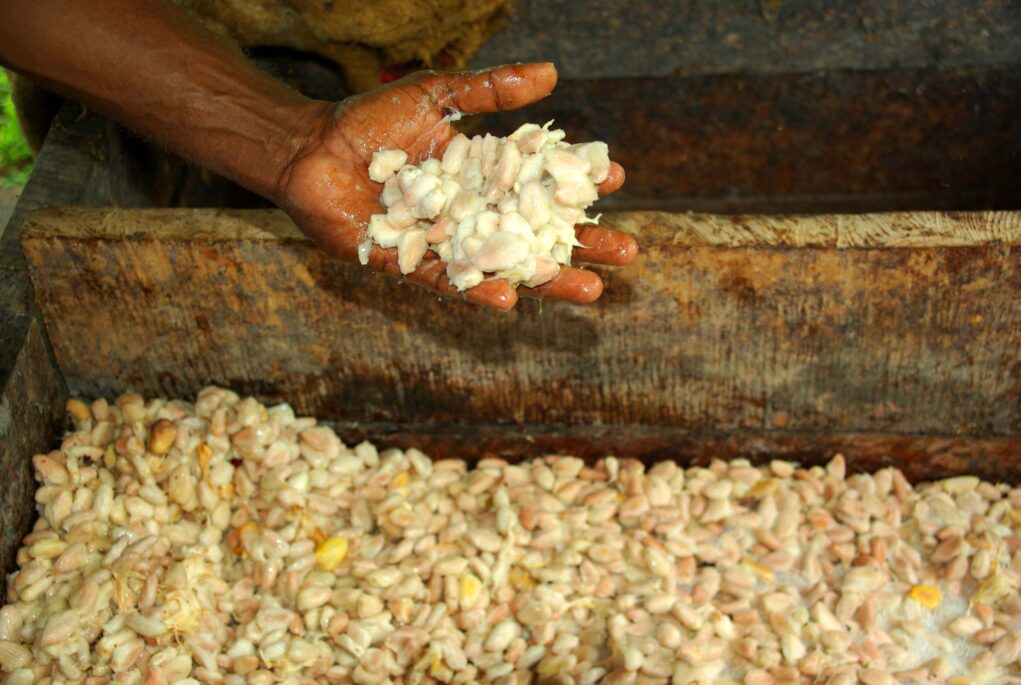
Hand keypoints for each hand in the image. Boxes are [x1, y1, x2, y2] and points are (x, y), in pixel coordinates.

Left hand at [276, 63, 636, 309]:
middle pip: (536, 234)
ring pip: (504, 265)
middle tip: (627, 253)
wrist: (312, 149)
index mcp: (483, 177)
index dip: (577, 184)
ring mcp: (446, 243)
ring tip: (593, 290)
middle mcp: (472, 214)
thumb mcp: (438, 96)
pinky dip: (477, 289)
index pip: (542, 184)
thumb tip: (552, 74)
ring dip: (548, 279)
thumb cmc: (372, 121)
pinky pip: (450, 281)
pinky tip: (511, 299)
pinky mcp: (411, 265)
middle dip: (581, 245)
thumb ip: (491, 90)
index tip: (614, 180)